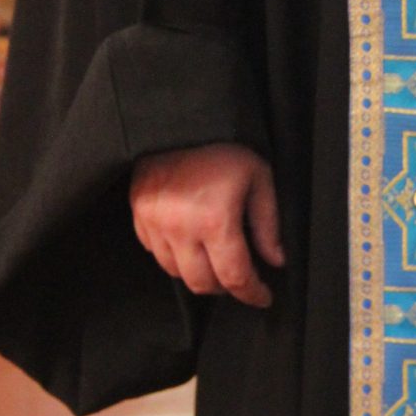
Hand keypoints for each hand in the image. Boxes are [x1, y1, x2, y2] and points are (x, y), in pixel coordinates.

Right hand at [130, 143, 283, 307]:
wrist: (181, 118)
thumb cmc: (224, 145)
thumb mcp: (259, 177)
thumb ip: (268, 223)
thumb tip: (276, 259)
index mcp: (215, 220)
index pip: (234, 277)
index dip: (252, 293)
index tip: (263, 296)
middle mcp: (181, 228)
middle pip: (203, 283)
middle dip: (226, 286)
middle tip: (240, 276)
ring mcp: (155, 224)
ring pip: (177, 273)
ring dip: (199, 273)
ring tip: (216, 258)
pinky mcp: (139, 216)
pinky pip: (156, 253)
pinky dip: (175, 256)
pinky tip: (190, 242)